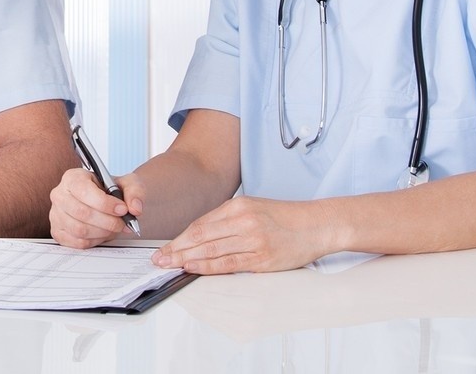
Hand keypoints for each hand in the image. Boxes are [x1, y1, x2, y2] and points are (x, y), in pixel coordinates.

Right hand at [49, 167, 144, 248]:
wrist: (107, 202)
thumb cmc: (113, 191)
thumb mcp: (128, 184)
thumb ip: (135, 192)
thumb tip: (135, 208)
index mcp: (73, 177)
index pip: (85, 191)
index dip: (105, 204)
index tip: (123, 209)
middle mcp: (60, 194)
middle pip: (82, 213)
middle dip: (107, 222)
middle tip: (122, 224)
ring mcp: (56, 214)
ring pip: (79, 230)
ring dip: (102, 233)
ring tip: (113, 228)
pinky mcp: (58, 231)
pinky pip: (76, 242)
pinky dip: (93, 241)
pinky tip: (102, 234)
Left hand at [153, 195, 329, 274]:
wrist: (317, 224)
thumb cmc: (285, 217)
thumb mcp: (253, 207)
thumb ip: (228, 220)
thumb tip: (200, 236)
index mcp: (239, 206)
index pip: (201, 224)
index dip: (180, 238)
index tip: (165, 247)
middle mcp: (244, 221)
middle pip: (201, 237)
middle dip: (177, 249)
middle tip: (158, 259)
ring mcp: (253, 240)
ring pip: (212, 251)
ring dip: (188, 259)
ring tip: (170, 265)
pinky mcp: (263, 259)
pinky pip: (230, 264)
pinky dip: (209, 267)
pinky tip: (194, 268)